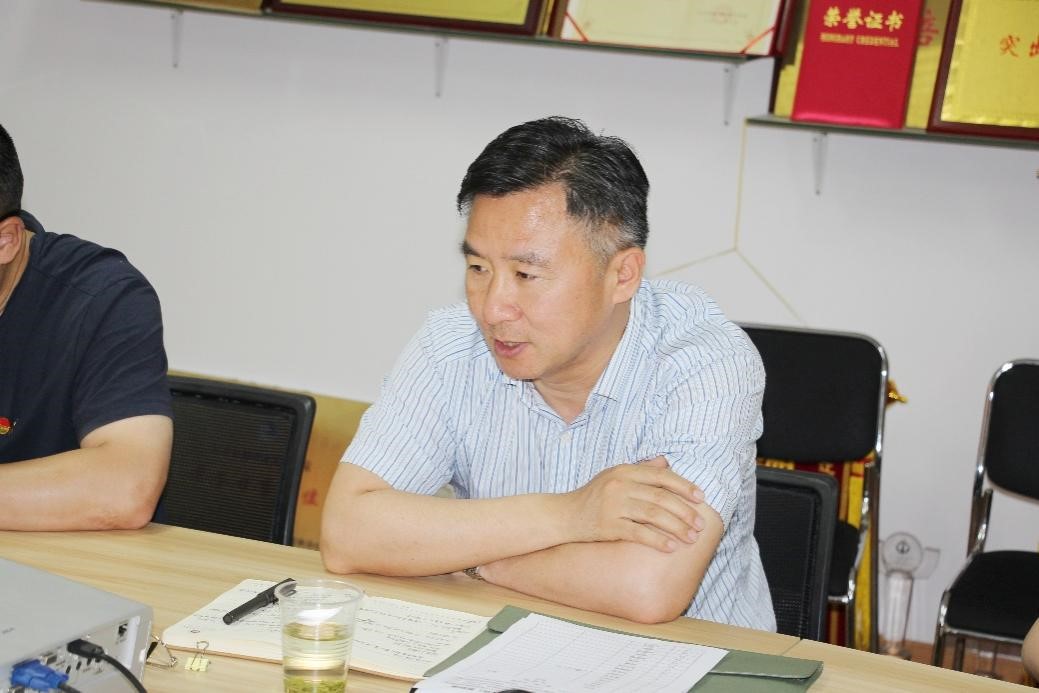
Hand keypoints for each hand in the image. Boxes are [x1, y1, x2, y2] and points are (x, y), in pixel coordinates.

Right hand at [566, 456, 705, 552]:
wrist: (564, 516)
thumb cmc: (594, 496)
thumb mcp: (614, 476)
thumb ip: (641, 470)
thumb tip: (666, 462)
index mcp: (624, 471)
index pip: (661, 476)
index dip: (684, 486)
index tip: (701, 498)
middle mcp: (619, 485)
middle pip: (661, 497)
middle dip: (685, 511)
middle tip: (701, 524)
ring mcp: (613, 505)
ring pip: (653, 515)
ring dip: (677, 527)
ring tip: (692, 538)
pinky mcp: (607, 526)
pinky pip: (638, 533)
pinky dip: (657, 540)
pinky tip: (671, 547)